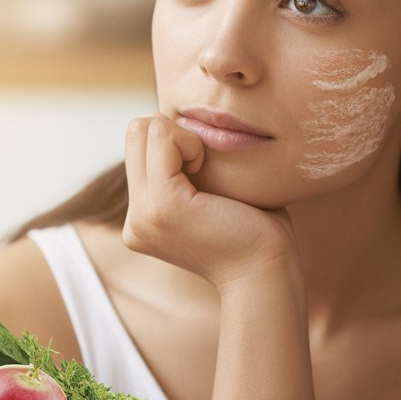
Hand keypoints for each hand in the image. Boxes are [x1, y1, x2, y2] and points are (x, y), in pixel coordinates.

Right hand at [122, 114, 298, 289]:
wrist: (266, 273)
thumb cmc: (257, 233)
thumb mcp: (212, 197)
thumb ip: (189, 170)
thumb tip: (187, 126)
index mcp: (144, 218)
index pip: (139, 147)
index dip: (174, 141)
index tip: (205, 169)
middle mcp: (136, 218)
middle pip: (135, 132)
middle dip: (173, 133)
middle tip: (205, 165)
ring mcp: (143, 214)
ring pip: (142, 129)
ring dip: (182, 137)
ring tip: (206, 170)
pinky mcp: (161, 205)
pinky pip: (162, 138)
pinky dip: (190, 142)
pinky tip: (207, 169)